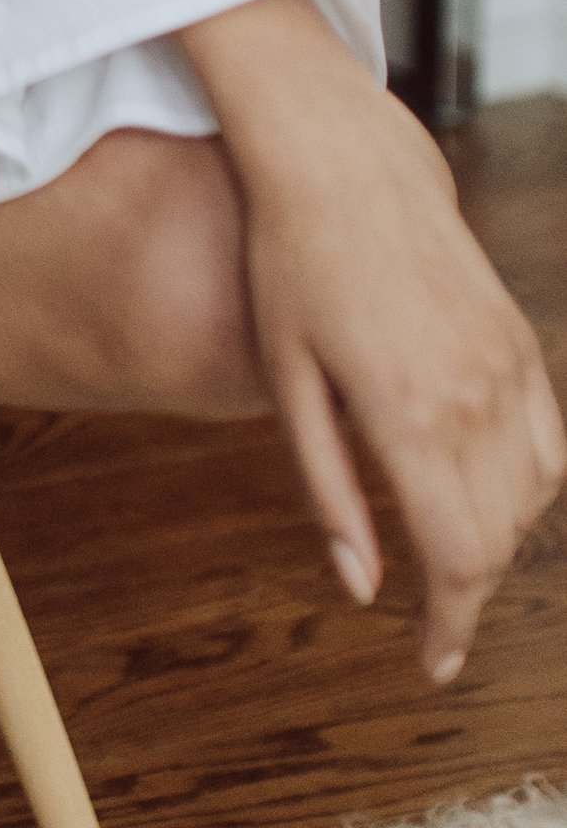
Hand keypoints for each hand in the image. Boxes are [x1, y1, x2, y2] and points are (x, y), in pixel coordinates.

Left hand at [190, 0, 565, 678]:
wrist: (341, 162)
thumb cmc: (290, 265)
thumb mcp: (286, 381)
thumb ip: (329, 490)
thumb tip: (361, 587)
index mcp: (411, 416)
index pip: (460, 561)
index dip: (450, 628)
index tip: (432, 665)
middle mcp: (475, 396)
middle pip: (500, 540)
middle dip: (469, 592)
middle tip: (430, 622)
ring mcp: (506, 363)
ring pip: (534, 496)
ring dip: (498, 539)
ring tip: (448, 557)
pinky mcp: (518, 337)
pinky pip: (548, 439)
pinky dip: (527, 484)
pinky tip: (484, 492)